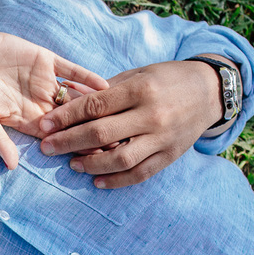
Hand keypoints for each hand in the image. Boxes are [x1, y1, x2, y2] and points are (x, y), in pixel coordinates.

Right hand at [0, 25, 108, 168]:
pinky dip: (88, 77)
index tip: (94, 157)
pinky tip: (104, 86)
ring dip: (95, 106)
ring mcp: (45, 82)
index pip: (56, 137)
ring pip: (76, 97)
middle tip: (115, 140)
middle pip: (72, 120)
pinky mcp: (47, 61)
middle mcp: (40, 103)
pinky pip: (72, 71)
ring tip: (116, 116)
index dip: (74, 145)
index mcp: (27, 120)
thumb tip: (12, 166)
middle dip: (92, 129)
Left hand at [36, 60, 223, 187]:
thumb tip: (67, 101)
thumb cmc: (166, 79)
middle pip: (101, 134)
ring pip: (120, 159)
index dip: (65, 117)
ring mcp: (163, 138)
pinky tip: (96, 181)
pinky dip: (116, 181)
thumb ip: (105, 90)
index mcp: (141, 89)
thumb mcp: (137, 74)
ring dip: (91, 165)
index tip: (43, 125)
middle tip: (46, 148)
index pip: (95, 106)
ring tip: (72, 164)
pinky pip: (140, 173)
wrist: (210, 91)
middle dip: (68, 142)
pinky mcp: (170, 155)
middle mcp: (152, 115)